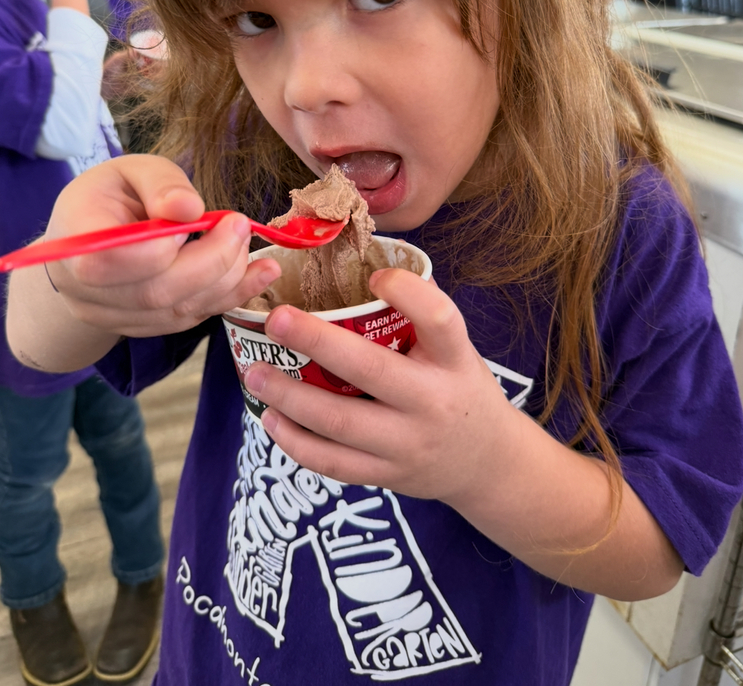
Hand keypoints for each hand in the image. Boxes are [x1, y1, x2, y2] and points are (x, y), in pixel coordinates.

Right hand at [43, 155, 280, 337]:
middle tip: (240, 226)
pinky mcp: (143, 328)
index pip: (115, 259)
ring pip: (178, 310)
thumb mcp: (133, 171)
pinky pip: (190, 319)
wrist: (89, 241)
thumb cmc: (112, 197)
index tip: (198, 213)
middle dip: (213, 260)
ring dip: (227, 278)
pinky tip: (259, 274)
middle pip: (155, 291)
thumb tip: (189, 208)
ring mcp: (113, 317)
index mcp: (75, 241)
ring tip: (247, 242)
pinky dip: (230, 296)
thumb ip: (161, 184)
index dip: (164, 242)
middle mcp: (86, 291)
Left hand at [243, 268, 517, 504]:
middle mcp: (433, 402)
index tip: (376, 276)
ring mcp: (408, 444)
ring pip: (339, 422)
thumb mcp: (458, 350)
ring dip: (289, 396)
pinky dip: (295, 441)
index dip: (407, 292)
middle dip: (315, 341)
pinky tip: (270, 417)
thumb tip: (360, 266)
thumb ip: (419, 319)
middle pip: (370, 370)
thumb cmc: (460, 388)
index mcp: (454, 360)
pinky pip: (333, 463)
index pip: (439, 320)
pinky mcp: (387, 476)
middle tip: (275, 319)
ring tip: (254, 372)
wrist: (488, 462)